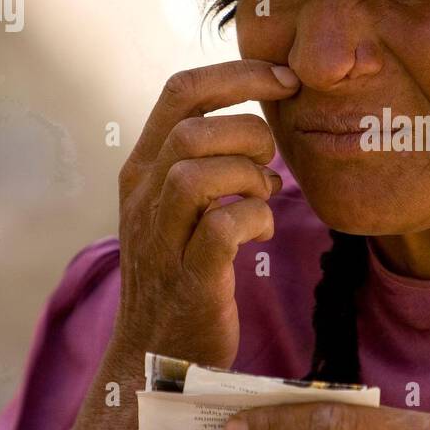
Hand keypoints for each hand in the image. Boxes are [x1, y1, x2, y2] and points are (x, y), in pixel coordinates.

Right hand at [113, 58, 298, 371]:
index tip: (285, 80)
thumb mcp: (180, 207)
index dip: (239, 74)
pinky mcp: (190, 280)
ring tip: (265, 197)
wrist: (155, 355)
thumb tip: (261, 122)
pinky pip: (221, 228)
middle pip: (191, 129)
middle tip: (271, 163)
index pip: (180, 90)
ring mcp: (162, 240)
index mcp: (143, 169)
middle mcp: (144, 197)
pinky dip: (255, 219)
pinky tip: (263, 231)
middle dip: (249, 132)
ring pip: (196, 174)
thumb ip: (206, 161)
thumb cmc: (181, 272)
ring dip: (249, 177)